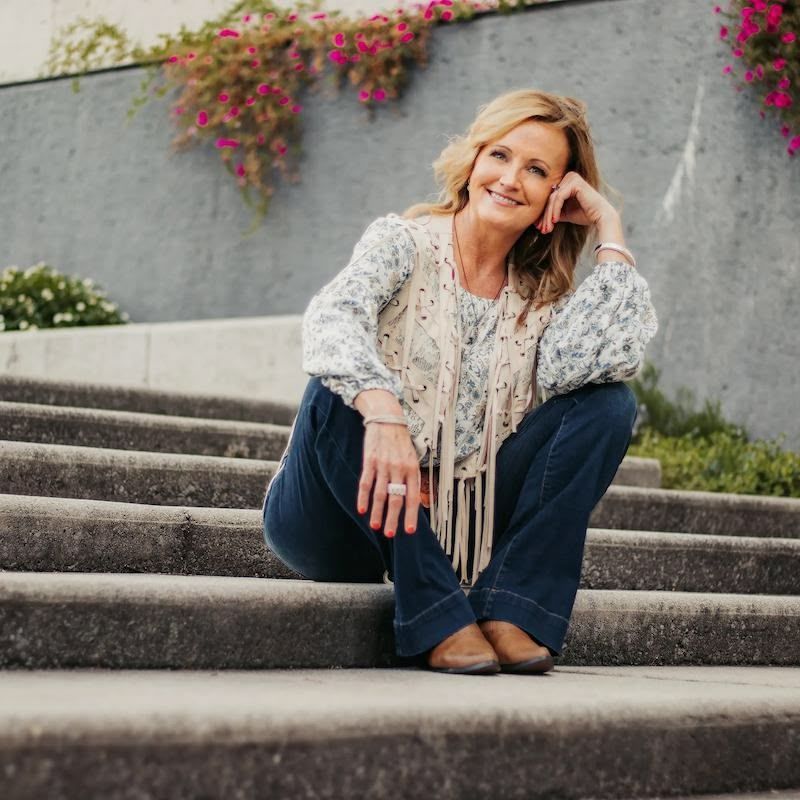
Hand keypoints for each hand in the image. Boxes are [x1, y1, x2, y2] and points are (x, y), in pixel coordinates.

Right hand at [357, 422, 420, 537]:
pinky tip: (361, 509)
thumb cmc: (401, 442)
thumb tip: (412, 501)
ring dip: (377, 512)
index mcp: (412, 470)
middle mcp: (399, 469)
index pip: (412, 497)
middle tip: (390, 534)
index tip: (408, 531)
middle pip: (396, 498)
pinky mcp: (370, 461)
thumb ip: (411, 478)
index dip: (410, 515)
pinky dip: (363, 497)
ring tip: (375, 526)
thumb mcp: (412, 458)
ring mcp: (384, 465)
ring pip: (380, 494)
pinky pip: (366, 483)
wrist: (387, 419)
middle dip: (393, 518)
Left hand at [534, 171, 617, 234]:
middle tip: (541, 229)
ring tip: (547, 229)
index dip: (543, 213)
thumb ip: (553, 212)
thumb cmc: (585, 215)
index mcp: (567, 181)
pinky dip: (555, 210)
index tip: (538, 227)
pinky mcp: (575, 182)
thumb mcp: (564, 213)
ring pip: (553, 199)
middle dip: (544, 216)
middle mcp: (569, 176)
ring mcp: (572, 178)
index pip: (550, 198)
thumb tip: (537, 219)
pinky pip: (559, 198)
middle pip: (550, 198)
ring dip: (548, 216)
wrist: (601, 217)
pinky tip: (555, 221)